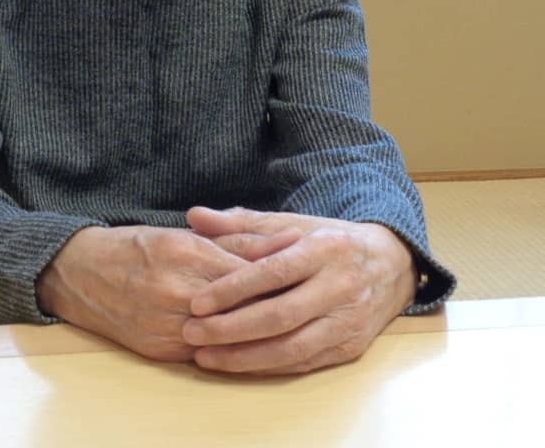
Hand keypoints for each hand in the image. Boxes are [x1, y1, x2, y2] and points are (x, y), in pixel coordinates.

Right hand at [37, 225, 297, 362]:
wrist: (79, 275)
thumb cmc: (131, 248)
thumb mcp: (179, 234)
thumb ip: (230, 243)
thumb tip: (280, 246)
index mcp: (185, 254)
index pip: (248, 270)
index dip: (280, 272)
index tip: (305, 270)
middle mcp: (178, 291)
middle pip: (244, 306)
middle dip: (277, 304)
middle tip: (307, 301)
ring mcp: (168, 324)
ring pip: (229, 335)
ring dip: (258, 331)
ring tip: (287, 324)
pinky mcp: (160, 349)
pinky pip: (207, 353)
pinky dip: (230, 347)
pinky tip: (251, 342)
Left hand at [182, 207, 416, 374]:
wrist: (391, 265)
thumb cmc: (327, 242)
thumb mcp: (290, 224)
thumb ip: (240, 223)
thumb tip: (194, 216)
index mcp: (324, 249)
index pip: (273, 273)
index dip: (233, 289)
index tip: (197, 303)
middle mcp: (340, 286)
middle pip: (281, 315)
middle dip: (231, 329)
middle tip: (191, 332)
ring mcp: (348, 321)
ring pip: (292, 347)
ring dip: (244, 357)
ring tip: (203, 356)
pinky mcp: (351, 347)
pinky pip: (303, 364)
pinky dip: (266, 367)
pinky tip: (235, 364)